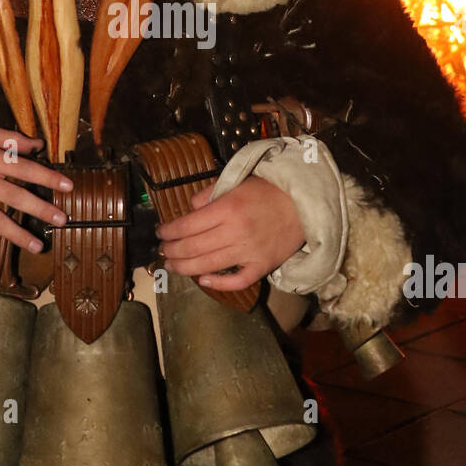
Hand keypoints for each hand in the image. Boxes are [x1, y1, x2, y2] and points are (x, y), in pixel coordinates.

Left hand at [156, 176, 305, 290]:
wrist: (304, 204)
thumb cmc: (268, 191)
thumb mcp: (236, 182)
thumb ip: (210, 194)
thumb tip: (190, 210)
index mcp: (228, 208)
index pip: (187, 225)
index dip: (169, 231)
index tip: (160, 233)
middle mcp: (236, 232)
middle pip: (193, 247)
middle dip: (172, 251)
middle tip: (163, 252)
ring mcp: (249, 252)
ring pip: (208, 266)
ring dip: (185, 268)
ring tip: (172, 266)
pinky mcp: (262, 266)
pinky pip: (237, 281)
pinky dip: (218, 283)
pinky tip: (203, 280)